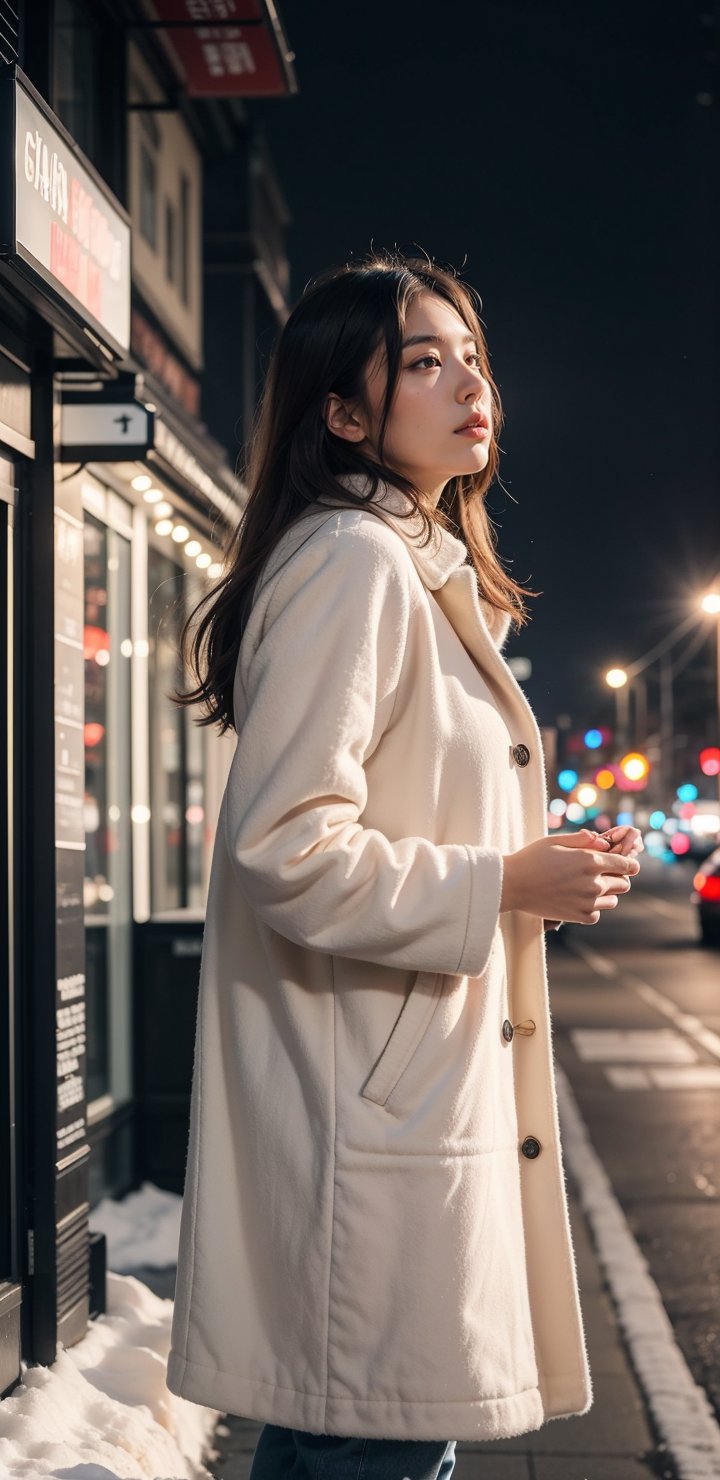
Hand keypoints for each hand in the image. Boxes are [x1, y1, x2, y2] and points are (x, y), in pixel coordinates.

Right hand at [501, 828, 640, 924]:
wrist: (513, 884)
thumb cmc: (532, 858)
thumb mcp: (557, 840)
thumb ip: (584, 840)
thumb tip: (604, 843)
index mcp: (590, 861)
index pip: (627, 865)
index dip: (628, 863)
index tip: (623, 864)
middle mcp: (593, 882)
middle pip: (624, 884)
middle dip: (617, 877)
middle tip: (600, 874)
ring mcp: (587, 901)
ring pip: (613, 900)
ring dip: (606, 893)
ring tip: (586, 887)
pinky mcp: (579, 916)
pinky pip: (597, 913)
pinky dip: (592, 908)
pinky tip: (578, 899)